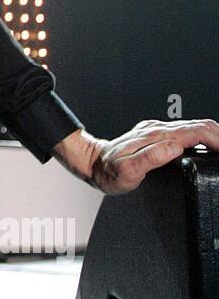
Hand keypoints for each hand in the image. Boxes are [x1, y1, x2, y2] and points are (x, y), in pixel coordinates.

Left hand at [54, 119, 218, 194]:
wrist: (92, 164)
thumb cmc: (108, 172)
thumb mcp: (126, 172)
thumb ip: (150, 159)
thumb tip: (174, 148)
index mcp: (155, 136)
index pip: (195, 131)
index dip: (217, 139)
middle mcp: (157, 129)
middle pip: (199, 125)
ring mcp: (157, 129)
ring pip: (194, 126)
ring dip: (213, 135)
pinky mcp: (157, 133)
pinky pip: (185, 130)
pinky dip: (202, 136)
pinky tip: (208, 146)